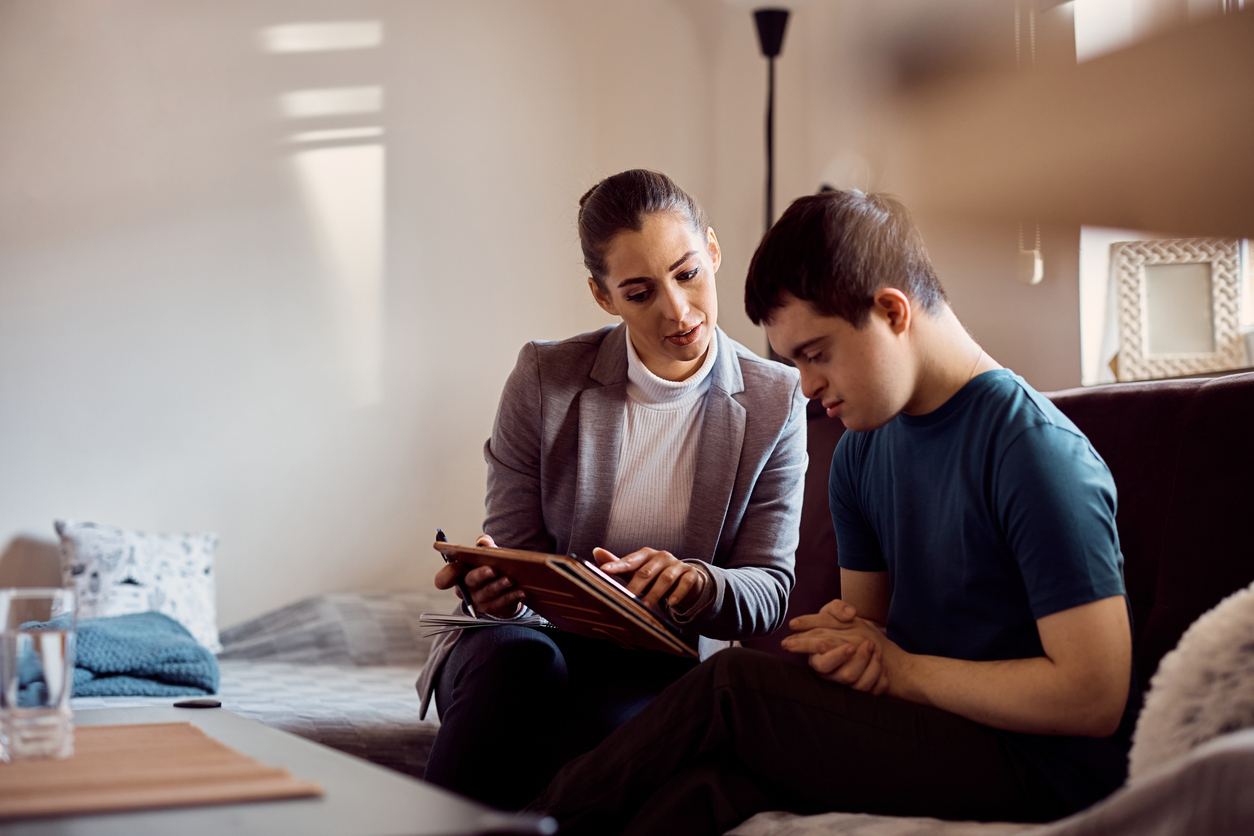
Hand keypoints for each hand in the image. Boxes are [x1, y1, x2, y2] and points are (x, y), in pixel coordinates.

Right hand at [433, 533, 523, 616]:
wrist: (505, 586)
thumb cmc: (491, 566)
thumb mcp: (489, 555)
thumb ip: (485, 546)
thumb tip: (483, 542)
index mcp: (459, 574)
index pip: (445, 578)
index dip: (446, 575)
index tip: (455, 568)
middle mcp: (465, 588)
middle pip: (469, 582)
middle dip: (480, 575)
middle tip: (492, 570)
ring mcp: (478, 600)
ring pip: (487, 593)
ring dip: (499, 586)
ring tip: (509, 579)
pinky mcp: (491, 608)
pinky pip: (500, 603)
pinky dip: (511, 596)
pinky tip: (520, 591)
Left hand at [592, 547, 706, 610]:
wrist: (687, 580)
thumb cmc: (657, 575)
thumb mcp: (638, 571)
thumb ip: (619, 564)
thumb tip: (596, 552)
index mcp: (646, 555)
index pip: (630, 560)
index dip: (617, 565)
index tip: (604, 570)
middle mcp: (662, 557)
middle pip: (646, 571)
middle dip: (636, 586)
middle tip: (627, 598)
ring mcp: (677, 565)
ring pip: (665, 578)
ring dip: (655, 593)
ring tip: (647, 606)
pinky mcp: (690, 574)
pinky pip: (685, 582)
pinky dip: (678, 592)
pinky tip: (671, 602)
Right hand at [781, 599, 892, 694]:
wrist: (871, 641)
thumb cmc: (848, 627)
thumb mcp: (837, 612)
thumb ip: (836, 608)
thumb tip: (848, 615)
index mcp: (820, 656)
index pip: (820, 663)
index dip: (833, 656)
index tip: (850, 646)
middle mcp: (831, 673)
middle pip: (843, 676)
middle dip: (857, 661)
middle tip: (868, 645)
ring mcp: (847, 685)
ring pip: (859, 684)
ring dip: (872, 665)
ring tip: (877, 650)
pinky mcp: (862, 692)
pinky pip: (873, 691)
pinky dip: (881, 677)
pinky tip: (883, 666)